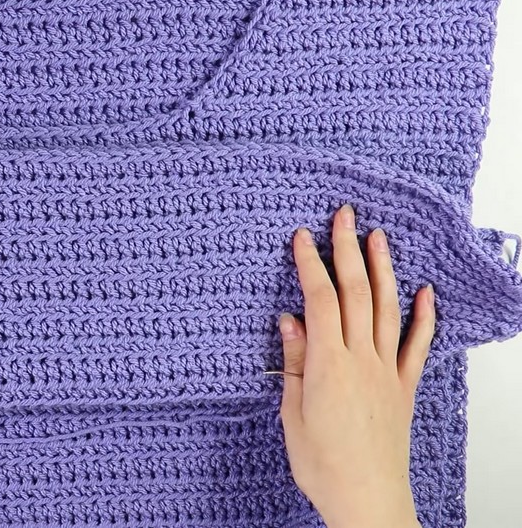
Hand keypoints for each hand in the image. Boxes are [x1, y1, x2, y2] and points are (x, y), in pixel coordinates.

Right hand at [279, 205, 434, 527]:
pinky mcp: (403, 386)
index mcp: (327, 363)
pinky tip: (425, 292)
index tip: (301, 236)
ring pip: (387, 308)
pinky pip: (417, 344)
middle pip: (355, 293)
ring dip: (382, 269)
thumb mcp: (292, 412)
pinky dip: (424, 316)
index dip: (310, 264)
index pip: (319, 299)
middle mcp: (361, 359)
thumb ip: (294, 362)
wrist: (366, 498)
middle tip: (344, 216)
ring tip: (379, 237)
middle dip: (347, 250)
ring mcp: (386, 370)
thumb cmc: (322, 464)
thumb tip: (289, 320)